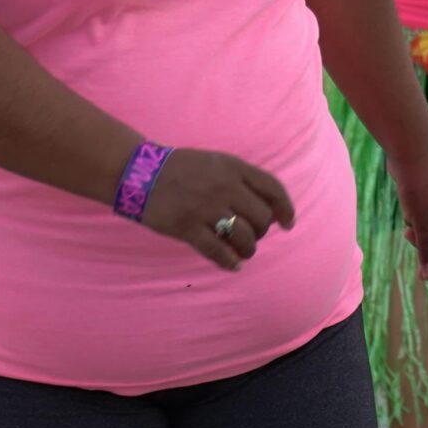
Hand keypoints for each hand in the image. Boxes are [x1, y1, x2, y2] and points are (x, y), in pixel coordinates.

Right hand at [140, 148, 296, 271]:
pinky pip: (218, 252)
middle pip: (262, 217)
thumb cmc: (181, 169)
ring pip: (244, 237)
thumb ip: (240, 179)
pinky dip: (230, 262)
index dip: (286, 208)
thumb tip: (268, 205)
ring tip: (242, 252)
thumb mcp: (215, 162)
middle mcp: (224, 186)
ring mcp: (206, 208)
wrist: (140, 172)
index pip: (272, 188)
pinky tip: (233, 264)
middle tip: (253, 236)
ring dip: (248, 249)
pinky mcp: (187, 228)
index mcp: (233, 167)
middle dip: (262, 231)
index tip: (288, 223)